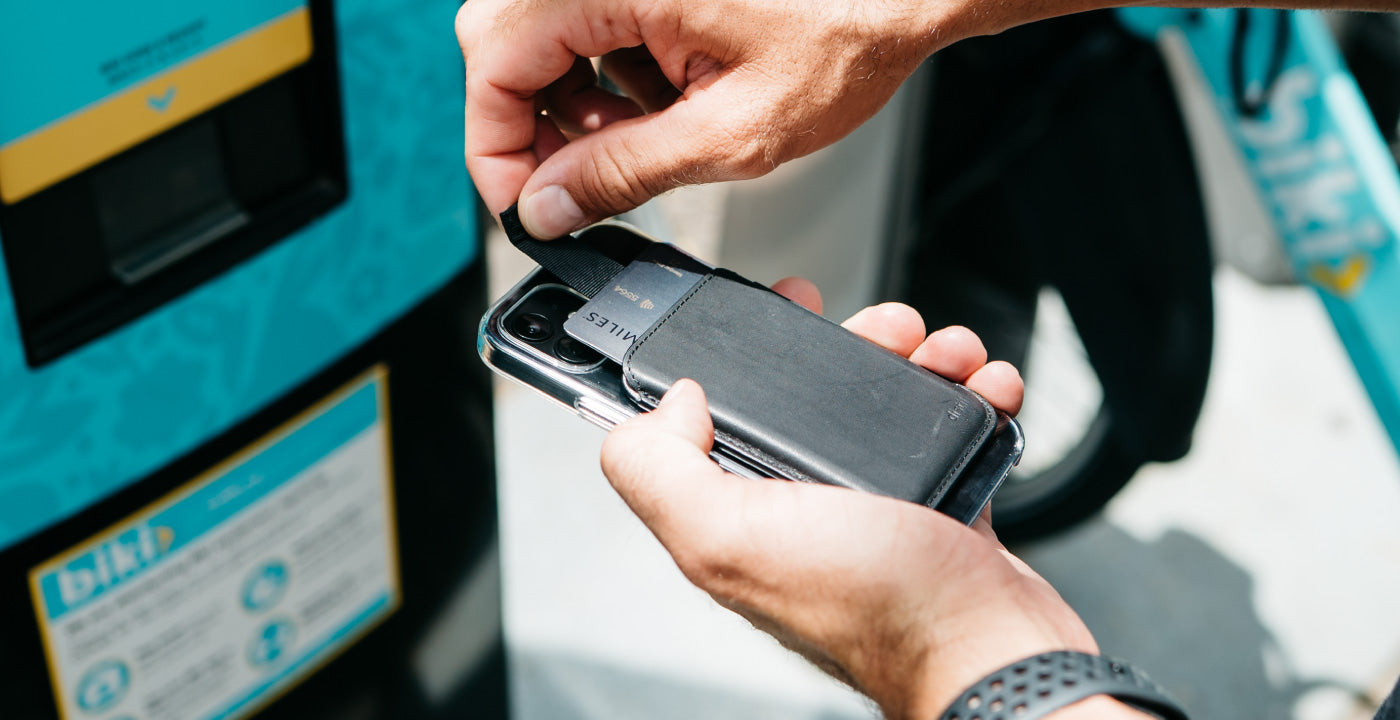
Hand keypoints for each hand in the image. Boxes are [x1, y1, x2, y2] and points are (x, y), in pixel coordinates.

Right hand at [455, 0, 1016, 238]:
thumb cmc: (844, 31)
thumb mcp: (732, 132)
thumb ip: (623, 173)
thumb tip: (546, 207)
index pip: (492, 65)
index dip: (496, 150)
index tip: (524, 205)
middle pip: (504, 46)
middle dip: (536, 127)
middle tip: (583, 182)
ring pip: (541, 36)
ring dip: (576, 101)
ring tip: (648, 133)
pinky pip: (586, 18)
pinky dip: (610, 71)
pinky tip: (665, 97)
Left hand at [600, 278, 1150, 718]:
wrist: (992, 650)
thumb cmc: (876, 608)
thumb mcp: (728, 537)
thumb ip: (662, 470)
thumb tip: (670, 401)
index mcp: (742, 510)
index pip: (718, 413)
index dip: (742, 355)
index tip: (780, 311)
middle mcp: (803, 506)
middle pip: (815, 393)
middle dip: (857, 344)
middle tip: (888, 331)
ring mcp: (876, 505)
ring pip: (890, 401)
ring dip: (925, 359)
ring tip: (948, 356)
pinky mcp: (939, 506)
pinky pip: (952, 429)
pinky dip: (975, 395)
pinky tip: (987, 390)